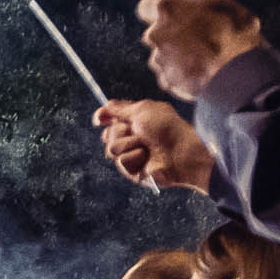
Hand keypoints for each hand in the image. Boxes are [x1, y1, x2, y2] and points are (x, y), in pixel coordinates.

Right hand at [93, 98, 213, 190]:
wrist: (179, 150)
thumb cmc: (166, 127)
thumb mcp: (142, 110)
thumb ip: (120, 108)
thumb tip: (102, 109)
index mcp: (135, 120)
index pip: (111, 119)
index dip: (103, 118)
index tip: (99, 119)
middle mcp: (132, 137)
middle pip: (107, 134)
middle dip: (119, 131)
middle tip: (136, 130)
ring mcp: (131, 154)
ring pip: (111, 148)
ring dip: (128, 143)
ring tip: (144, 145)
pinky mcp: (132, 170)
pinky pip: (120, 161)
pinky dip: (133, 156)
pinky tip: (146, 157)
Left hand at [138, 0, 262, 101]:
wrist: (240, 70)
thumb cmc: (235, 32)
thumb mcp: (218, 4)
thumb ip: (193, 7)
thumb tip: (188, 10)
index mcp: (168, 9)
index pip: (145, 7)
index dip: (156, 13)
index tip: (167, 17)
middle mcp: (157, 34)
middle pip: (153, 34)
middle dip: (167, 37)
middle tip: (192, 40)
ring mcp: (159, 60)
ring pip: (160, 57)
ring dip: (174, 58)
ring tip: (200, 59)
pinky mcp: (166, 81)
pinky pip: (168, 76)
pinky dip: (179, 76)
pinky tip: (198, 73)